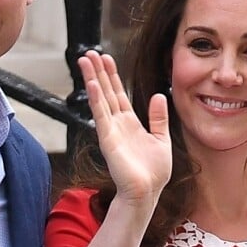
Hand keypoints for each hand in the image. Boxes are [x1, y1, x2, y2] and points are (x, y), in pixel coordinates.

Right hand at [78, 50, 171, 206]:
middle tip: (90, 53)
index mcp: (130, 122)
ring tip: (85, 60)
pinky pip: (100, 114)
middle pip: (105, 91)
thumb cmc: (153, 172)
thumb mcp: (162, 139)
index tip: (106, 58)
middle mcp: (117, 123)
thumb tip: (159, 96)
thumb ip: (158, 118)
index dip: (112, 75)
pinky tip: (91, 83)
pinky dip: (95, 98)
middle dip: (98, 71)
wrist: (147, 193)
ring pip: (100, 98)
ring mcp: (110, 129)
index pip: (118, 93)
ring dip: (92, 78)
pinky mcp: (108, 138)